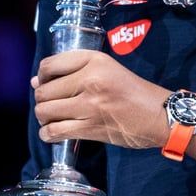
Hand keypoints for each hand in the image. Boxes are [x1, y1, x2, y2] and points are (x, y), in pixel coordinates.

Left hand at [33, 49, 169, 149]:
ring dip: (43, 118)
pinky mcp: (91, 127)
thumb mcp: (109, 69)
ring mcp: (90, 105)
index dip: (41, 76)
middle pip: (44, 91)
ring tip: (52, 119)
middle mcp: (90, 79)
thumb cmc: (135, 92)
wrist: (160, 115)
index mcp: (95, 60)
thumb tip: (36, 82)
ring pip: (45, 111)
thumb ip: (76, 71)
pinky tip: (52, 133)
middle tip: (51, 105)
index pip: (50, 65)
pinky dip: (48, 134)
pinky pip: (55, 131)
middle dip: (42, 100)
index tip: (46, 83)